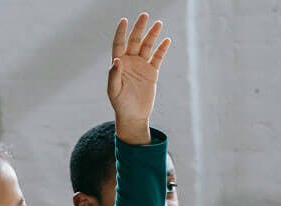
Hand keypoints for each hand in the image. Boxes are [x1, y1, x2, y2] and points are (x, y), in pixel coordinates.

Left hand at [108, 13, 170, 144]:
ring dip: (152, 35)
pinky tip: (166, 40)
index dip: (121, 32)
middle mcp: (130, 62)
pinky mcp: (152, 73)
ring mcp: (142, 66)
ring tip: (158, 24)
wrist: (133, 117)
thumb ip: (114, 75)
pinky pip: (157, 58)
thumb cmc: (120, 105)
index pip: (119, 43)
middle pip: (135, 40)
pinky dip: (162, 49)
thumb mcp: (114, 91)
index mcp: (119, 64)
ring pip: (147, 46)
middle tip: (144, 15)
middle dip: (139, 28)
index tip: (124, 20)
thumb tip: (116, 60)